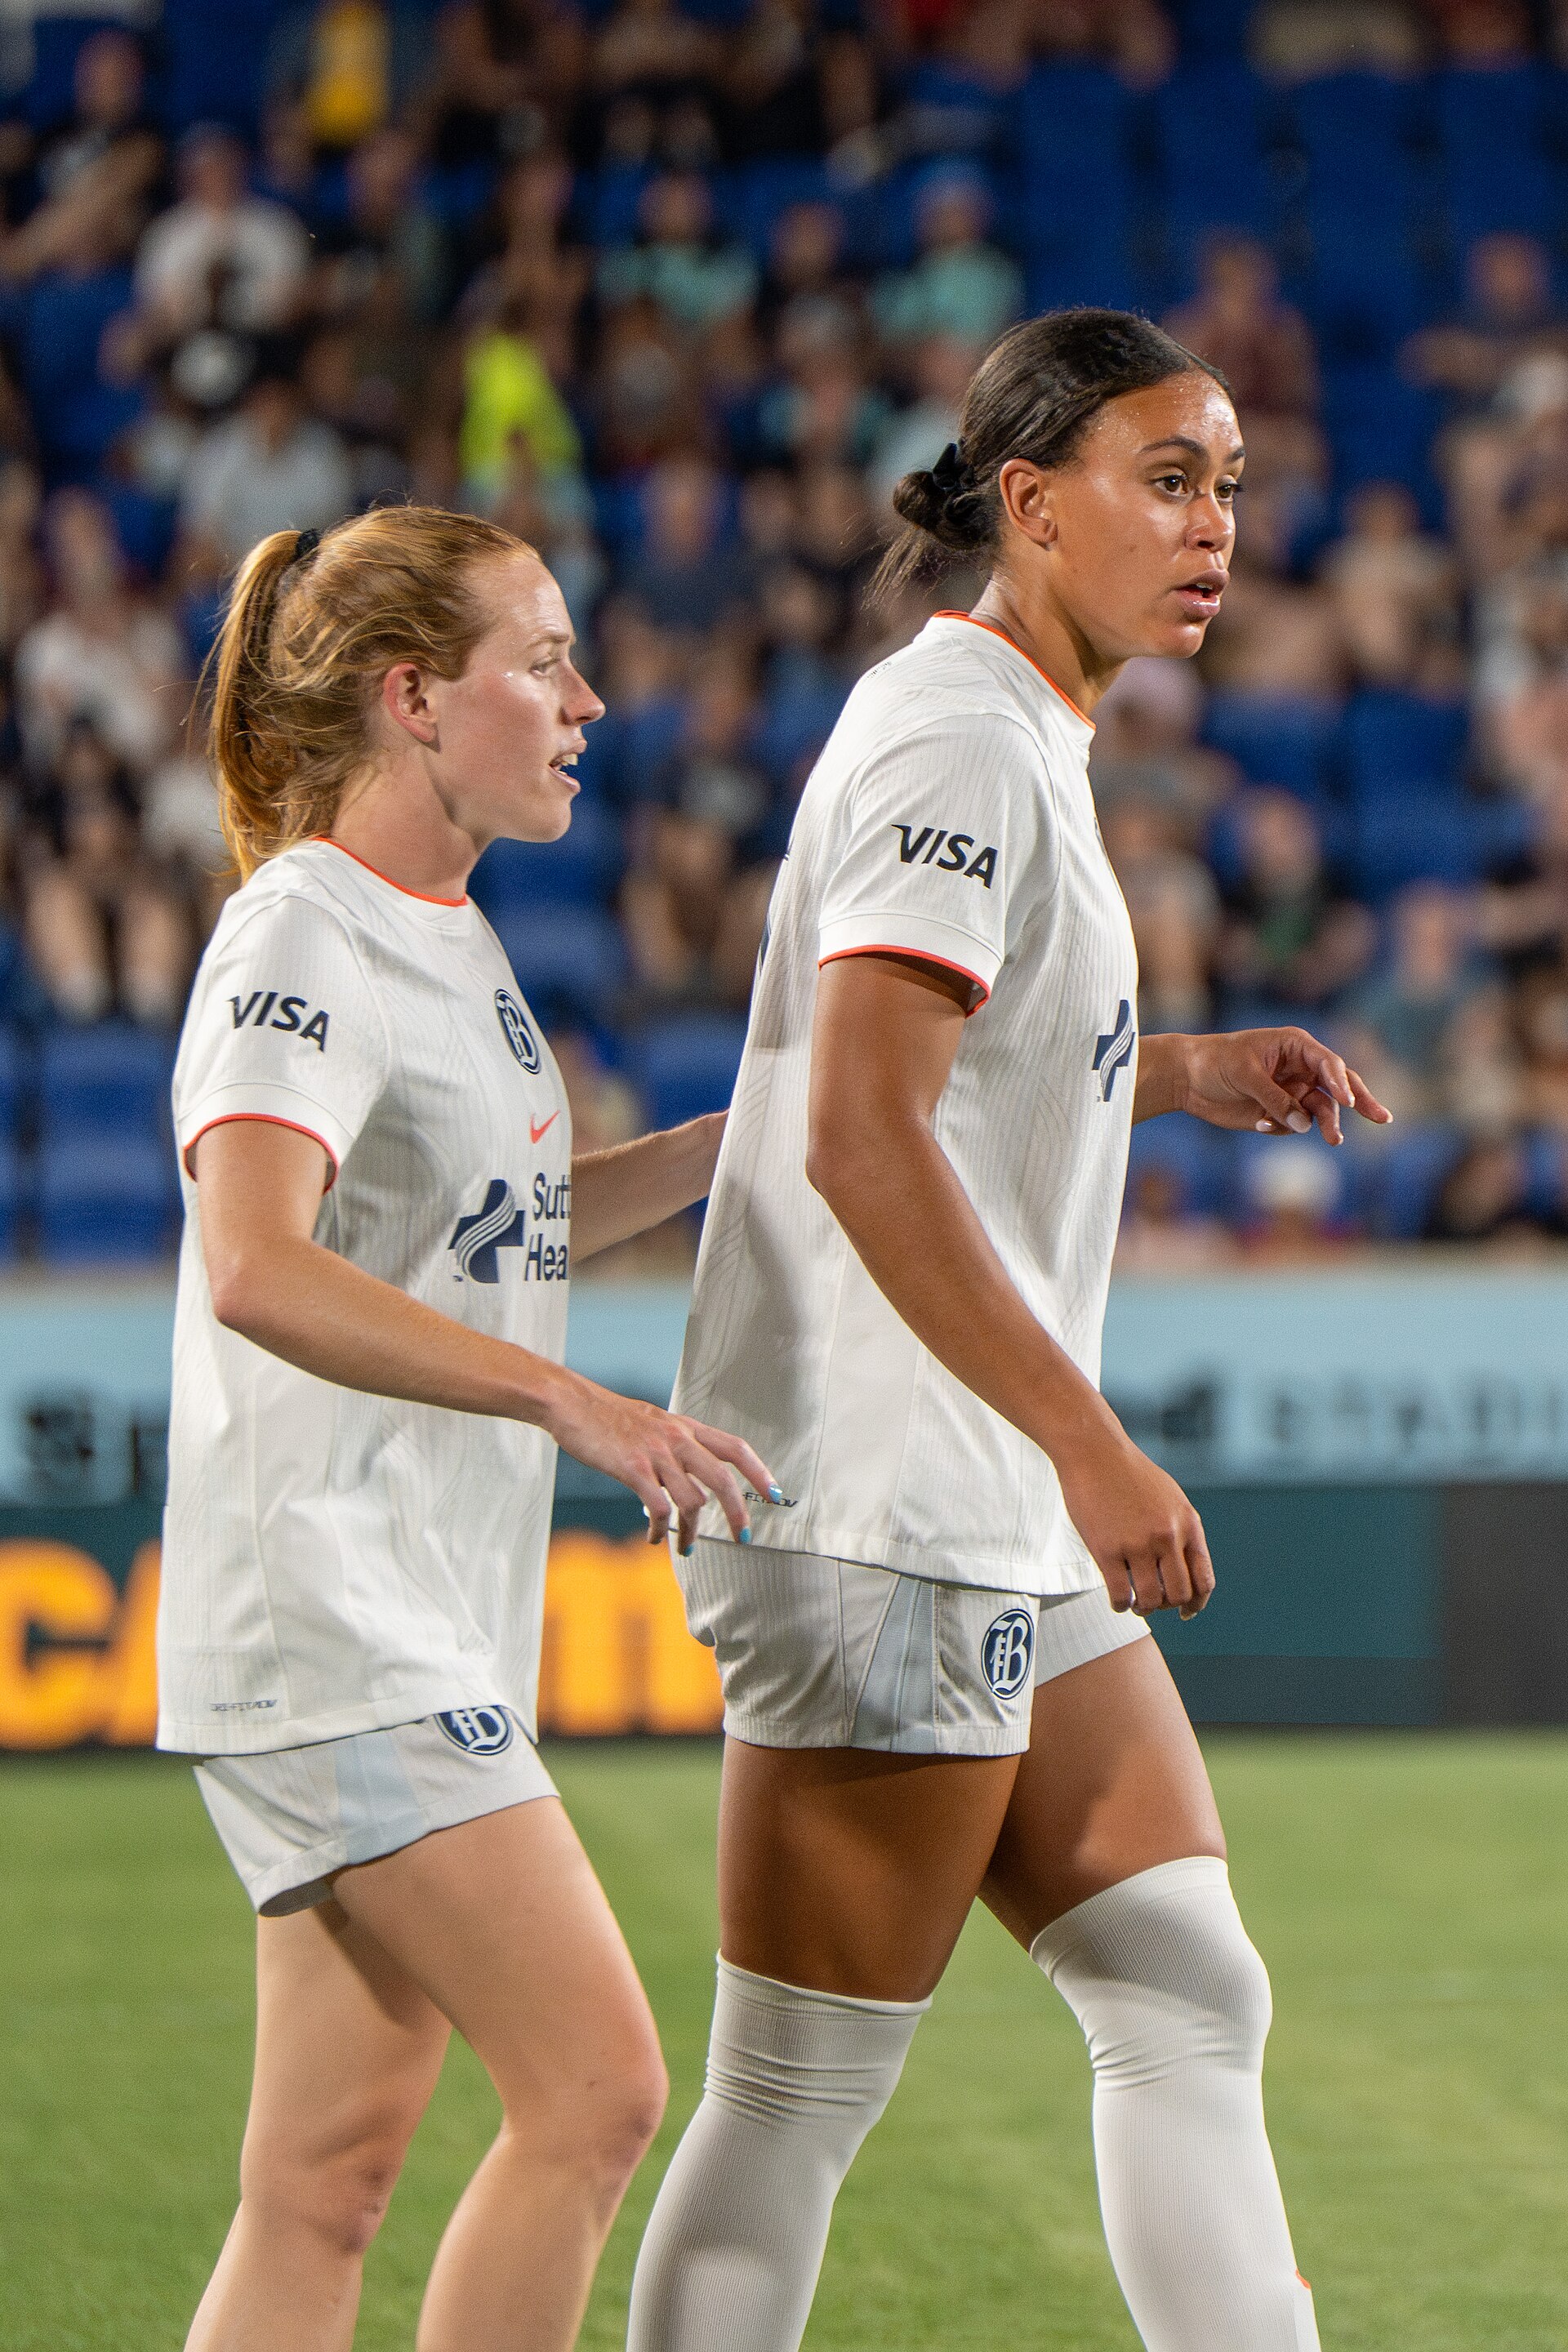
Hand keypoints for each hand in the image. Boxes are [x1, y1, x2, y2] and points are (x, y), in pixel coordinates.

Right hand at [540, 1370, 779, 1553]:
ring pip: (691, 1501)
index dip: (760, 1472)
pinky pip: (658, 1508)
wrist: (573, 1405)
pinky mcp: (633, 1469)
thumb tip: (694, 1475)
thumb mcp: (654, 1423)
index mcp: (686, 1427)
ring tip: (684, 1547)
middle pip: (722, 1480)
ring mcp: (656, 1454)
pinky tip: (653, 1538)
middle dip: (738, 1513)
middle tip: (744, 1538)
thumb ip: (677, 1443)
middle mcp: (677, 1438)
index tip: (775, 1496)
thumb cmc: (611, 1417)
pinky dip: (660, 1530)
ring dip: (691, 1531)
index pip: (735, 1449)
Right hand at [1056, 1418, 1213, 1618]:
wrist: (1094, 1451)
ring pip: (1151, 1601)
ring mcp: (1137, 1544)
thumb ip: (1181, 1530)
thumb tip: (1187, 1567)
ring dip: (1144, 1609)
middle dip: (1168, 1606)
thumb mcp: (1169, 1498)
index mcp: (1187, 1524)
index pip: (1203, 1580)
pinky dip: (1121, 1605)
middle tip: (1154, 1602)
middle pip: (1179, 1595)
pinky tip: (1117, 1600)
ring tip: (1135, 1603)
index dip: (1197, 1603)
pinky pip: (1121, 1596)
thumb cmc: (1129, 1474)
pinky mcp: (1107, 1550)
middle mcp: (1167, 1536)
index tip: (1187, 1612)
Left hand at [1177, 1027, 1392, 1146]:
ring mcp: (1292, 1091)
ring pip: (1321, 1110)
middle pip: (1339, 1086)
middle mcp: (1300, 1068)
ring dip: (1326, 1124)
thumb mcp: (1244, 1075)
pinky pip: (1295, 1125)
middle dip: (1361, 1101)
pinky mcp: (1280, 1112)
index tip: (1348, 1102)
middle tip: (1383, 1118)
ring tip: (1335, 1141)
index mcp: (1295, 1046)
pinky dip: (1282, 1128)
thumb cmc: (1215, 1063)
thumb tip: (1304, 1124)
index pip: (1328, 1063)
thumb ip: (1275, 1099)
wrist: (1187, 1079)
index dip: (1341, 1082)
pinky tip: (1258, 1125)